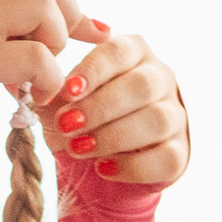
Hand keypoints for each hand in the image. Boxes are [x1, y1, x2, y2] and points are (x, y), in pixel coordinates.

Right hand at [0, 0, 89, 100]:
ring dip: (55, 41)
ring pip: (43, 3)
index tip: (88, 30)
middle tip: (56, 50)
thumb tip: (39, 51)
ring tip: (37, 73)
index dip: (66, 2)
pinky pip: (36, 56)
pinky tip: (37, 95)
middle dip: (68, 12)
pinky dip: (50, 78)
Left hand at [50, 25, 189, 188]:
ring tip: (79, 148)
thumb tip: (43, 90)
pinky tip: (103, 169)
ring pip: (158, 120)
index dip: (93, 70)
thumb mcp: (63, 102)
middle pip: (142, 85)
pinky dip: (132, 166)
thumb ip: (54, 93)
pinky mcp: (179, 152)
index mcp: (133, 54)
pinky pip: (166, 157)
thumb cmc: (80, 120)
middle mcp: (160, 78)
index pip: (118, 52)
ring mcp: (174, 115)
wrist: (99, 166)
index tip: (67, 91)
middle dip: (100, 107)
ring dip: (114, 136)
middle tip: (67, 125)